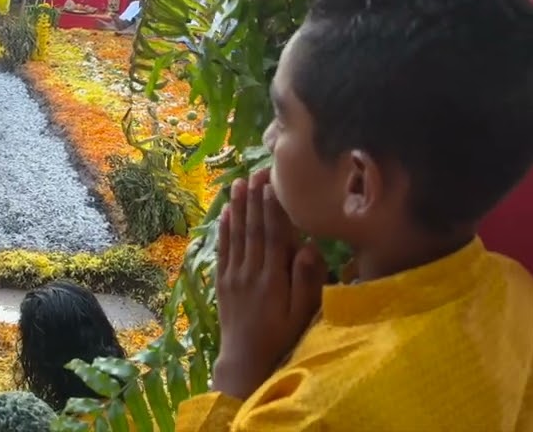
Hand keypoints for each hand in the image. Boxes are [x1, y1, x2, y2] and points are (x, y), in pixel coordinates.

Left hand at [213, 170, 325, 399]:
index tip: (274, 183)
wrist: (244, 360)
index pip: (274, 235)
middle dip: (255, 199)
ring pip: (236, 235)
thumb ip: (307, 281)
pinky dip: (223, 229)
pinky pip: (222, 249)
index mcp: (272, 279)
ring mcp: (233, 275)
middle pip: (253, 229)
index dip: (274, 208)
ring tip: (238, 182)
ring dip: (237, 207)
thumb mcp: (302, 315)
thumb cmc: (282, 337)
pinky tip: (225, 213)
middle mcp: (249, 272)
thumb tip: (310, 247)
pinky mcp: (222, 281)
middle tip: (258, 172)